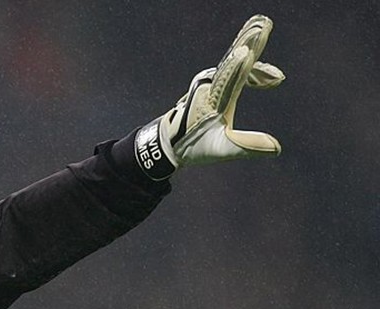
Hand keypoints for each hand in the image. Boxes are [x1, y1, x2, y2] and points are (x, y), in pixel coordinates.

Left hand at [135, 14, 284, 179]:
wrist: (169, 142)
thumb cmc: (193, 145)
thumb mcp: (220, 149)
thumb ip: (246, 146)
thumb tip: (276, 148)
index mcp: (212, 100)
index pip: (228, 78)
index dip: (238, 65)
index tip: (246, 52)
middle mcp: (209, 86)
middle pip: (232, 59)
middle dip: (247, 42)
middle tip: (260, 24)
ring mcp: (209, 82)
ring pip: (234, 62)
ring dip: (251, 49)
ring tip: (268, 42)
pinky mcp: (211, 84)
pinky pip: (233, 70)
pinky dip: (251, 71)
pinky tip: (270, 81)